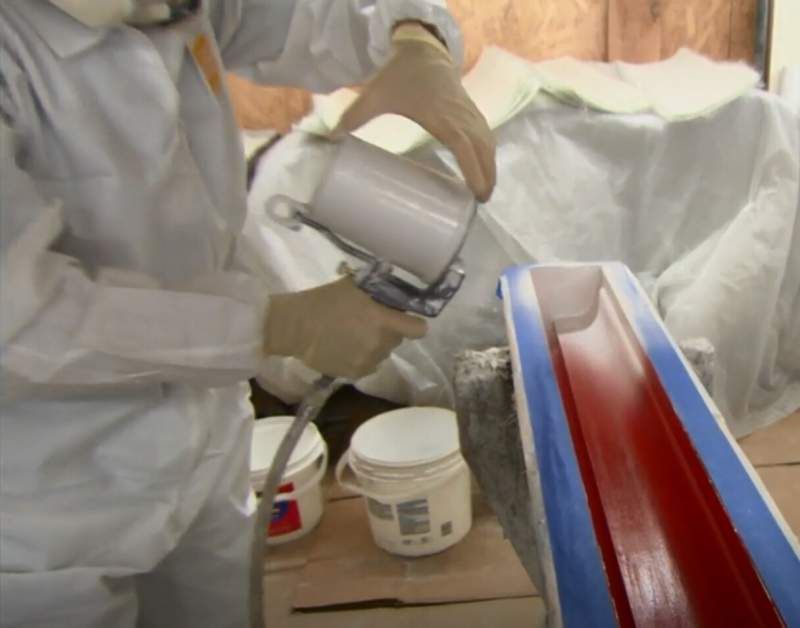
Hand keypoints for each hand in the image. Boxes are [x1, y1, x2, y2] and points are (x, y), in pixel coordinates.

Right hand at [263, 278, 426, 378]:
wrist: (296, 327)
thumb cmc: (324, 301)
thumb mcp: (354, 286)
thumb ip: (377, 289)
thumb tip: (392, 286)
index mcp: (383, 321)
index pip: (418, 329)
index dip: (414, 324)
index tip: (405, 319)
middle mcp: (380, 344)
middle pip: (397, 339)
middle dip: (388, 331)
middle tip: (369, 322)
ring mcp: (368, 361)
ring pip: (382, 353)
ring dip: (374, 345)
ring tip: (353, 335)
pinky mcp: (355, 373)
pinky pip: (368, 364)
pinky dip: (361, 357)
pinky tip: (345, 348)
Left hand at [332, 23, 495, 201]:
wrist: (423, 49)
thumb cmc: (401, 74)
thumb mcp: (376, 93)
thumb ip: (355, 115)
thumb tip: (330, 139)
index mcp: (441, 116)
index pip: (464, 146)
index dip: (474, 170)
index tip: (476, 192)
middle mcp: (460, 116)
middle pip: (483, 150)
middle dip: (487, 176)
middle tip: (481, 202)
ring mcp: (469, 113)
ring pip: (487, 143)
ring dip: (490, 166)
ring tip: (485, 191)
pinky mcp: (471, 111)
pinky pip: (486, 135)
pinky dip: (488, 153)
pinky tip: (484, 167)